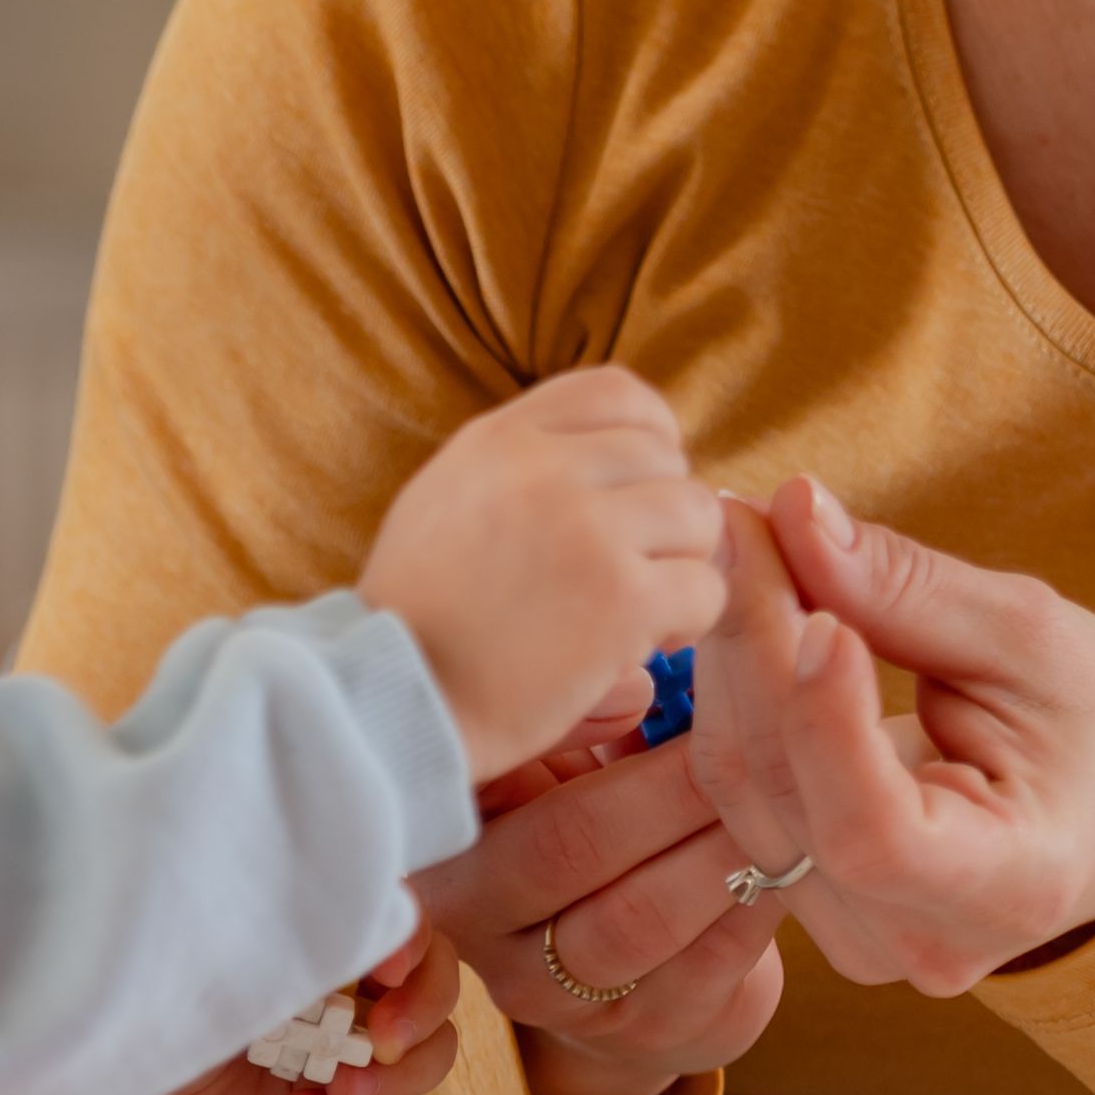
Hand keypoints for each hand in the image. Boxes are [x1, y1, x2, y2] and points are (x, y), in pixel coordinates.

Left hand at [92, 938, 464, 1094]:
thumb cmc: (144, 1003)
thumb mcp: (210, 954)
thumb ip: (281, 929)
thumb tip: (350, 903)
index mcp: (320, 937)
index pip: (407, 924)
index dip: (417, 944)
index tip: (385, 967)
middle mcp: (344, 992)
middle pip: (440, 990)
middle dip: (424, 1010)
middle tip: (379, 1036)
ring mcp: (342, 1059)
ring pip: (430, 1060)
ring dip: (397, 1076)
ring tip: (335, 1088)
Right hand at [359, 370, 732, 772]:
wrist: (390, 702)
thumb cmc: (413, 620)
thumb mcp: (441, 500)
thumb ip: (514, 466)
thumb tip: (598, 450)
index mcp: (499, 440)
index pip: (614, 392)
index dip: (651, 434)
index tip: (642, 487)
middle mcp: (543, 470)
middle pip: (665, 457)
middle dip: (665, 514)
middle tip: (640, 568)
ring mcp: (586, 530)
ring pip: (698, 514)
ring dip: (684, 563)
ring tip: (646, 608)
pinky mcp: (619, 599)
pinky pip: (704, 587)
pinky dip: (690, 620)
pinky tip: (647, 643)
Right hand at [418, 687, 787, 1094]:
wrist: (632, 962)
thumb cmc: (600, 812)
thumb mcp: (573, 752)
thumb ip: (584, 706)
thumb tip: (633, 648)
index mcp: (441, 831)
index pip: (486, 775)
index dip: (567, 719)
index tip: (651, 677)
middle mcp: (471, 921)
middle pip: (569, 846)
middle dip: (670, 783)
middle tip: (749, 725)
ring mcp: (547, 993)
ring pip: (640, 916)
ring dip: (721, 844)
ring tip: (785, 786)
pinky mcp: (635, 1035)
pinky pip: (703, 964)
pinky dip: (756, 900)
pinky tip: (800, 851)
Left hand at [685, 476, 1094, 996]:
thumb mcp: (1032, 638)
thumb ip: (909, 589)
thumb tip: (796, 512)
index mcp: (1009, 889)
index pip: (874, 834)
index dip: (825, 724)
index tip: (819, 611)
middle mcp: (920, 941)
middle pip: (787, 791)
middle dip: (754, 639)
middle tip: (741, 517)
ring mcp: (856, 937)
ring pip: (741, 787)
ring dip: (728, 654)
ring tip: (745, 545)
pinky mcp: (812, 904)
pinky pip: (737, 794)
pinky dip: (734, 693)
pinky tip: (746, 614)